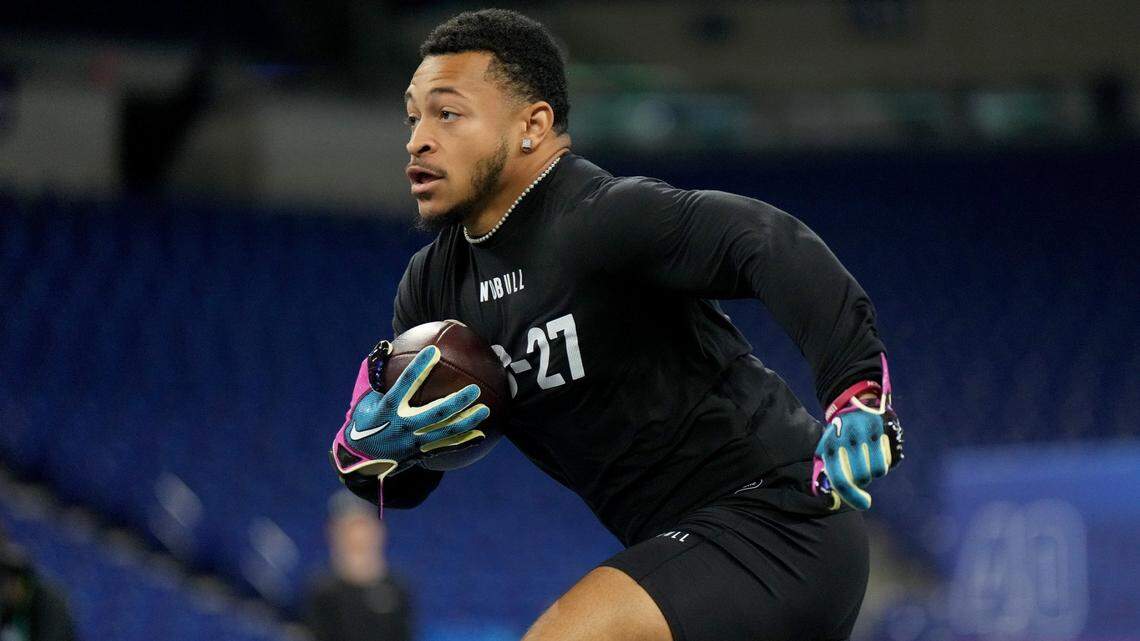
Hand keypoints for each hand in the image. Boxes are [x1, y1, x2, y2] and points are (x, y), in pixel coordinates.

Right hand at [330, 344, 489, 479]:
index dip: (419, 367)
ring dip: (467, 421)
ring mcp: (413, 442)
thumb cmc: (364, 424)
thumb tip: (388, 349)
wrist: (360, 460)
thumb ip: (380, 380)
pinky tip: (481, 435)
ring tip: (485, 410)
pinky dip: (464, 441)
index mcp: (388, 408)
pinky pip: (446, 447)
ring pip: (445, 431)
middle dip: (457, 401)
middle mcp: (403, 425)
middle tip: (475, 389)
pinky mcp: (420, 454)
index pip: (406, 384)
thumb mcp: (365, 401)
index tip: (434, 351)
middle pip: (435, 412)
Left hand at [812, 354, 904, 509]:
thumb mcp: (827, 449)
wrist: (855, 401)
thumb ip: (826, 475)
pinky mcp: (883, 428)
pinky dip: (886, 462)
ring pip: (877, 470)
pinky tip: (878, 452)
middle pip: (861, 477)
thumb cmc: (840, 435)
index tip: (864, 505)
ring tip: (869, 461)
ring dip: (875, 472)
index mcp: (829, 444)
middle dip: (864, 482)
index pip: (839, 479)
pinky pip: (889, 459)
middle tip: (863, 474)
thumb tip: (830, 502)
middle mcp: (846, 438)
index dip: (851, 496)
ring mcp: (866, 432)